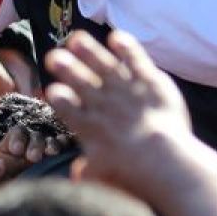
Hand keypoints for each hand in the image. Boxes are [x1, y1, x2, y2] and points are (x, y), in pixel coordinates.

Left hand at [0, 123, 73, 201]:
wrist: (11, 212)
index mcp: (9, 149)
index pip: (16, 133)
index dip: (17, 138)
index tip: (17, 150)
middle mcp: (28, 148)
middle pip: (34, 136)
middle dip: (35, 144)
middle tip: (34, 157)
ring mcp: (44, 155)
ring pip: (50, 142)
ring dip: (51, 144)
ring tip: (52, 153)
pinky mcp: (57, 164)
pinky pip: (64, 149)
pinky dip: (65, 146)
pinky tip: (64, 150)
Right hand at [43, 30, 190, 193]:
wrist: (165, 160)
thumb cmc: (132, 173)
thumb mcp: (102, 178)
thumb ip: (87, 172)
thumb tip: (76, 174)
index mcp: (90, 127)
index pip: (69, 109)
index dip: (59, 98)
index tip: (52, 91)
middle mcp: (105, 105)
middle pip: (82, 82)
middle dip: (66, 68)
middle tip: (53, 57)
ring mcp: (127, 91)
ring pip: (104, 66)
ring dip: (89, 52)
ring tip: (76, 38)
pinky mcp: (150, 82)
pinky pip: (136, 60)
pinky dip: (126, 48)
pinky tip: (116, 37)